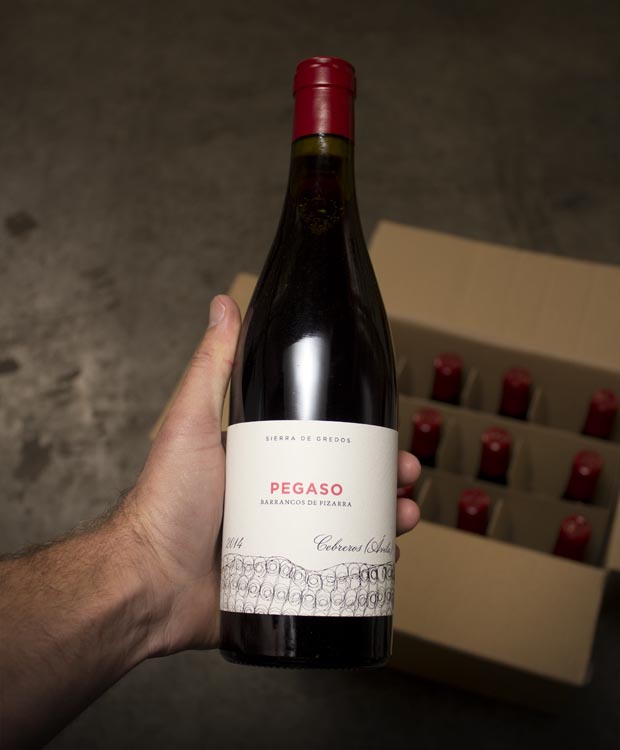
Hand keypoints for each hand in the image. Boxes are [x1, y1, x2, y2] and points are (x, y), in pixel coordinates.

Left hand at [124, 295, 420, 655]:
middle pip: (345, 478)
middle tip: (406, 474)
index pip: (323, 437)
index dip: (359, 434)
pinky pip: (337, 566)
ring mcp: (285, 536)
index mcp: (262, 458)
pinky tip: (387, 553)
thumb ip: (212, 367)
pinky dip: (366, 559)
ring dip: (386, 514)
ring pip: (349, 521)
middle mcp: (278, 494)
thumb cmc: (165, 501)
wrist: (152, 583)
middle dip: (384, 475)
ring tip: (405, 513)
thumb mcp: (191, 423)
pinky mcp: (288, 574)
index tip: (386, 432)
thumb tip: (224, 304)